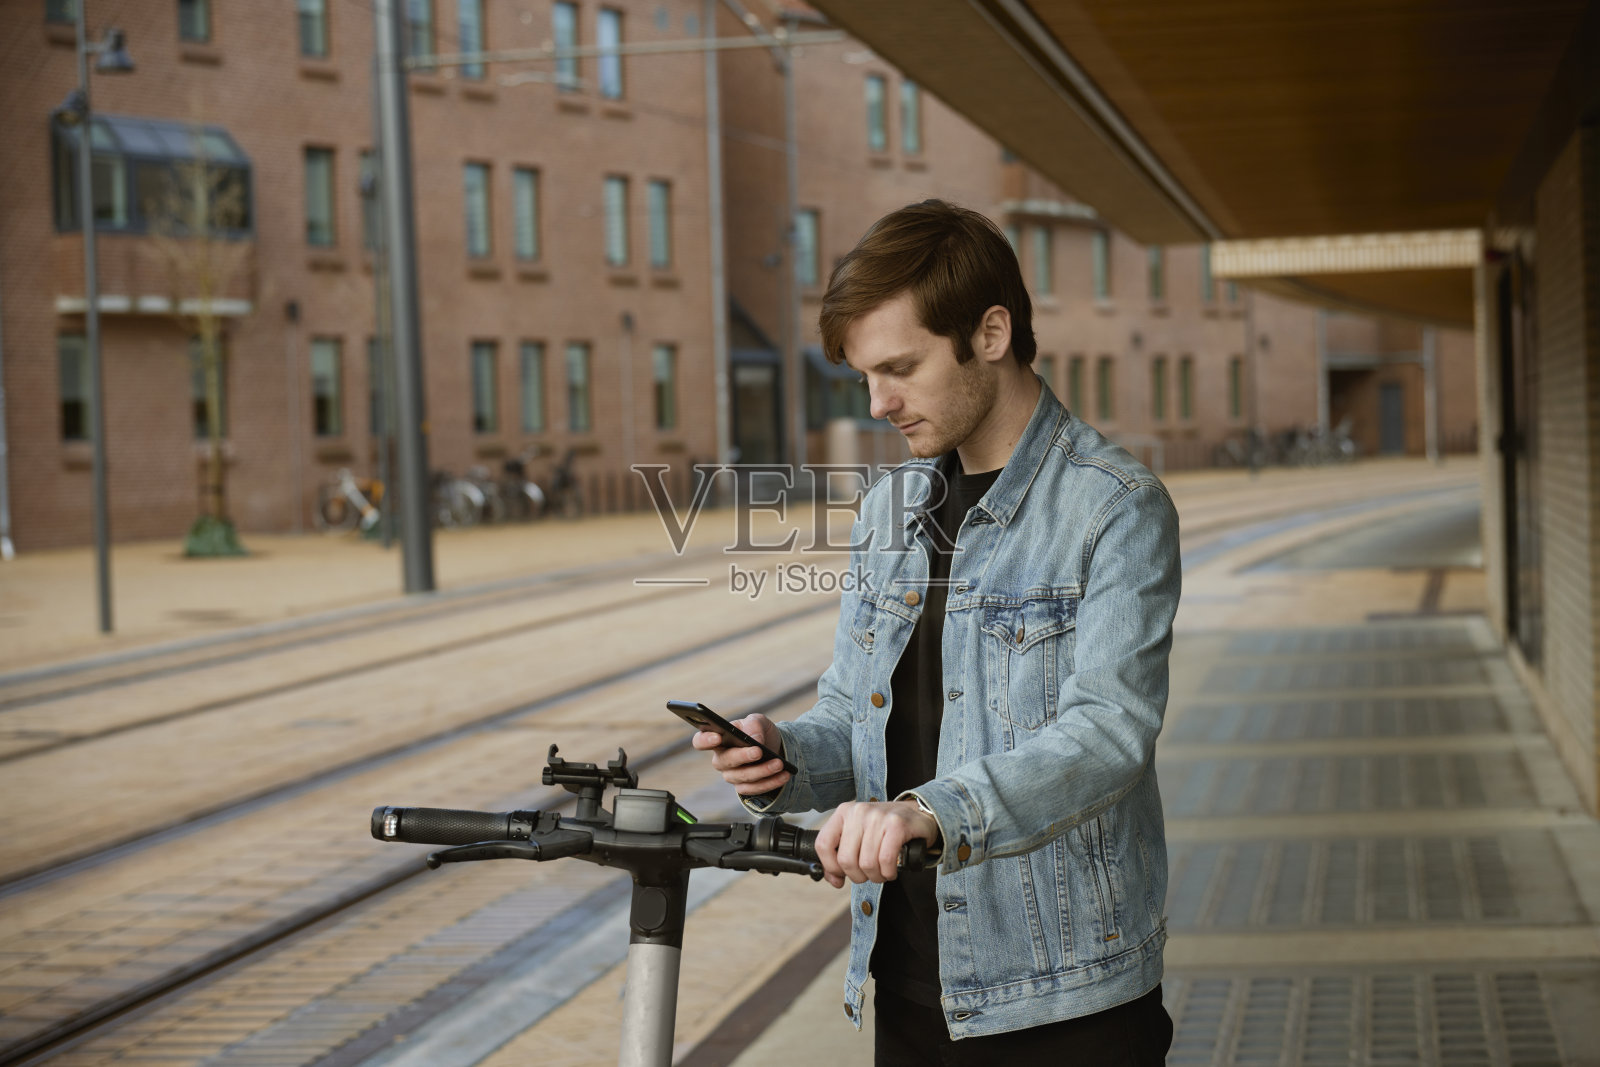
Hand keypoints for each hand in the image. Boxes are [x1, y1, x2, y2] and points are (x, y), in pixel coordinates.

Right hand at [690, 713, 791, 795]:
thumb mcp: (758, 721)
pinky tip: (784, 774)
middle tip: (759, 751)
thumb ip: (754, 725)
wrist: (774, 747)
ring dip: (762, 771)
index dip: (705, 740)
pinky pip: (754, 789)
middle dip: (742, 757)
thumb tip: (755, 739)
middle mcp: (721, 759)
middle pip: (724, 762)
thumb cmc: (758, 732)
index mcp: (718, 739)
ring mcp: (731, 775)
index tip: (717, 737)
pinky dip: (771, 782)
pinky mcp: (744, 787)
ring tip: (779, 763)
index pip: (700, 741)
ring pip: (742, 777)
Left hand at [812, 800, 939, 888]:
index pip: (823, 844)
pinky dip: (888, 872)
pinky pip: (885, 861)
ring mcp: (878, 817)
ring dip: (876, 876)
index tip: (840, 877)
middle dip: (857, 876)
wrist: (917, 814)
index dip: (830, 867)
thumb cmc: (884, 829)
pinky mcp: (897, 826)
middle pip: (846, 860)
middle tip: (868, 874)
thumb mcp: (858, 835)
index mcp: (844, 812)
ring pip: (867, 864)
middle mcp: (859, 811)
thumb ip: (840, 855)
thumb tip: (833, 879)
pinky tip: (891, 870)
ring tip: (882, 872)